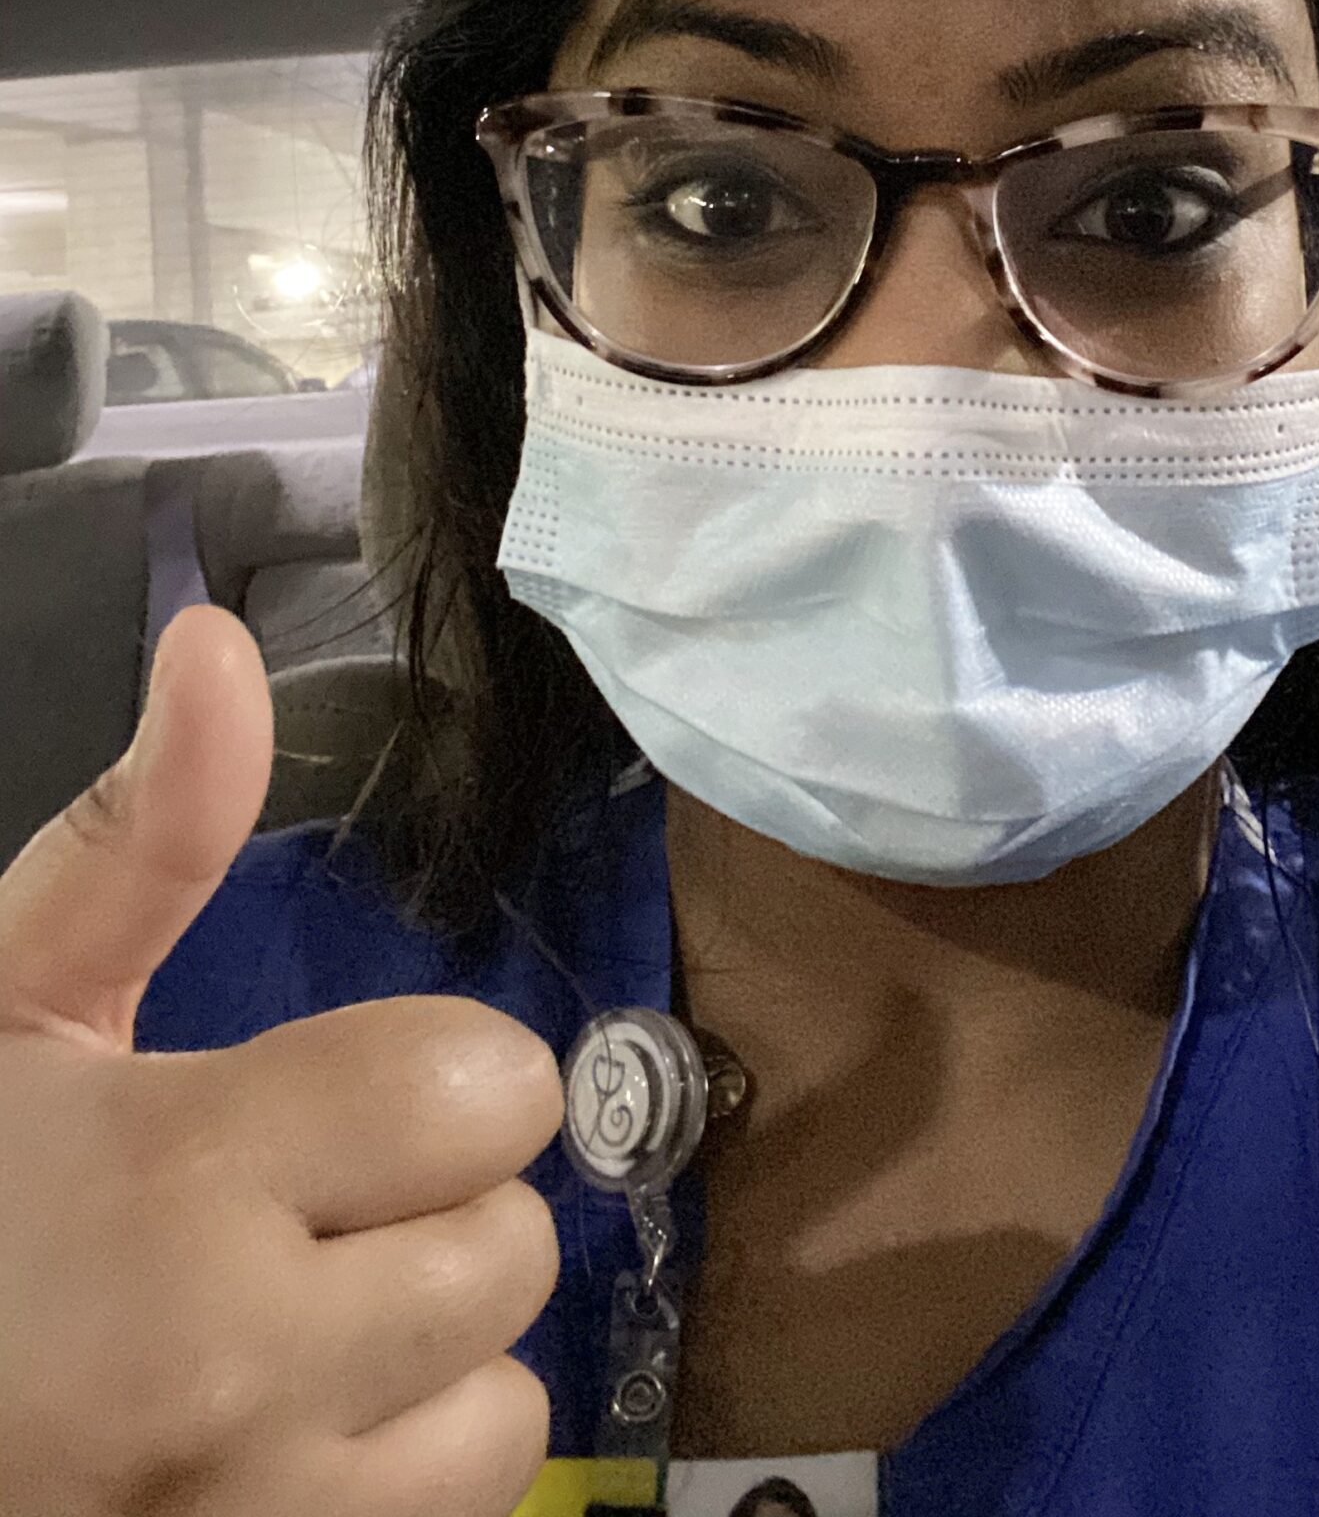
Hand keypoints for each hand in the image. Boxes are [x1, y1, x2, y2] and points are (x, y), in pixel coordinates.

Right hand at [0, 605, 562, 1514]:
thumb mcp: (5, 1008)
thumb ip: (142, 839)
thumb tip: (219, 641)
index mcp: (183, 1177)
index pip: (486, 1088)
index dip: (429, 1078)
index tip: (331, 1099)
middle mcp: (243, 1367)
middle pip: (512, 1242)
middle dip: (426, 1212)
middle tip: (290, 1220)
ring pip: (508, 1407)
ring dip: (428, 1363)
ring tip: (287, 1338)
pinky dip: (393, 1480)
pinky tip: (281, 1445)